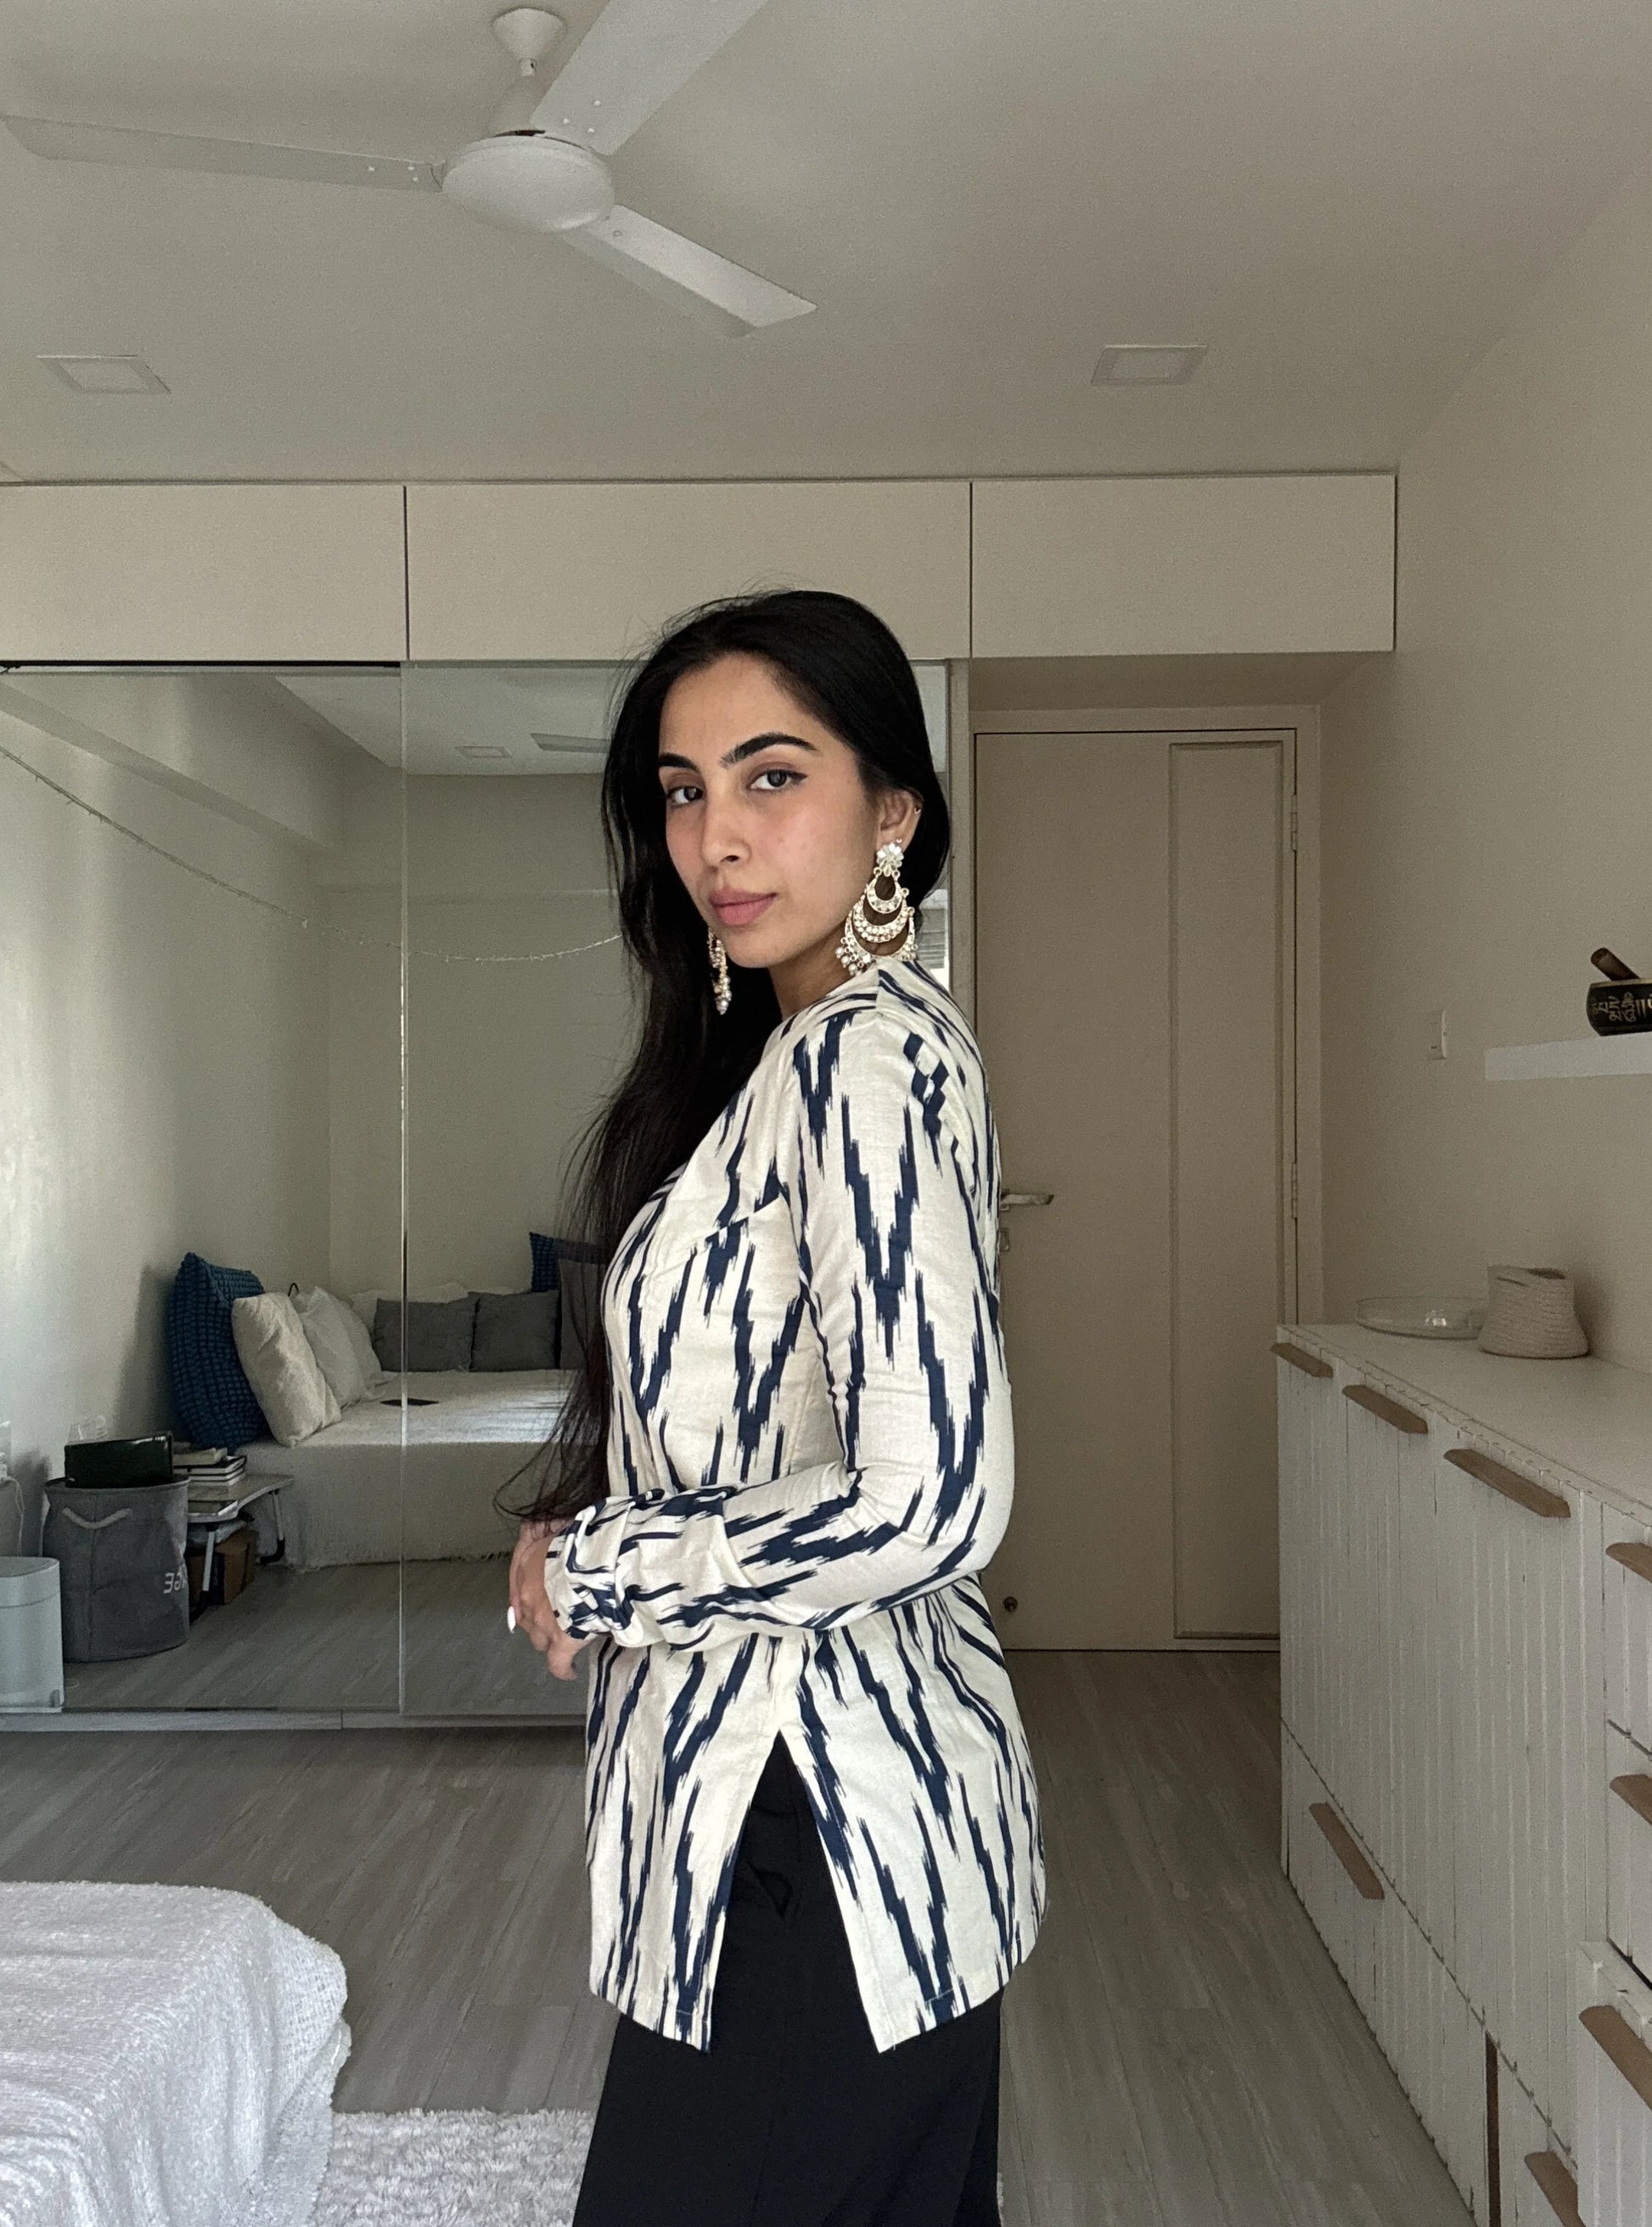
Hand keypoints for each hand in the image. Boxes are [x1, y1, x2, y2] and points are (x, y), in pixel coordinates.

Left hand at [508, 1517, 593, 1680]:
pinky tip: (570, 1672)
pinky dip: (563, 1669)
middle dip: (540, 1617)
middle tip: (558, 1615)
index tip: (542, 1595)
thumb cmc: (588, 1540)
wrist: (597, 1563)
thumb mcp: (570, 1529)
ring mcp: (543, 1621)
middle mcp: (528, 1595)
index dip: (532, 1590)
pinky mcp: (561, 1641)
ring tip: (566, 1637)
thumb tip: (571, 1532)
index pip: (521, 1580)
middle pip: (526, 1614)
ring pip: (538, 1639)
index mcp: (529, 1564)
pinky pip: (558, 1664)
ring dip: (549, 1638)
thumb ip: (563, 1536)